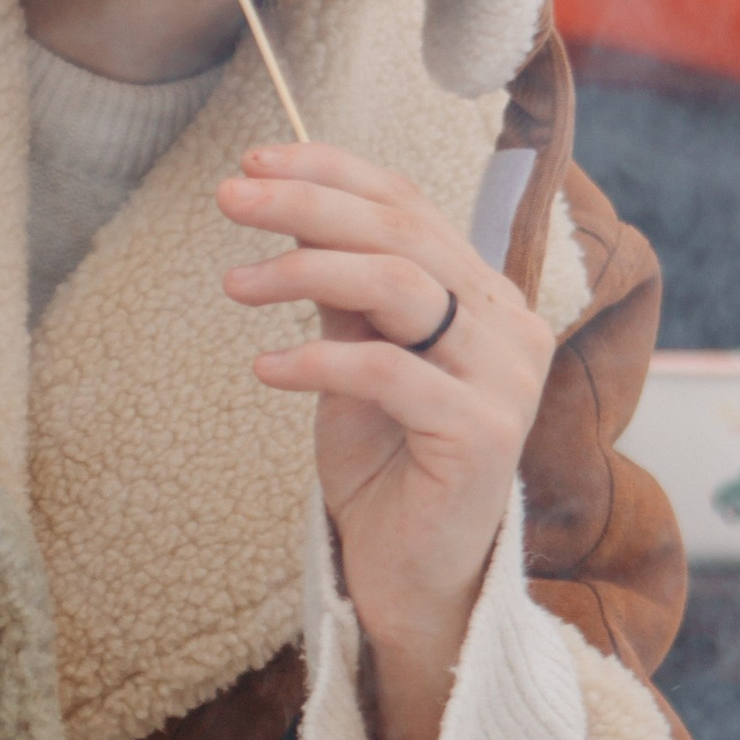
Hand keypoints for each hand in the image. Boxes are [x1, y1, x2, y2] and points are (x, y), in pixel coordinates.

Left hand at [219, 145, 553, 739]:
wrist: (411, 577)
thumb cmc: (385, 467)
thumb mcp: (353, 361)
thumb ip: (343, 292)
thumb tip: (291, 210)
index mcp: (484, 296)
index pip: (410, 206)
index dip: (332, 172)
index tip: (254, 162)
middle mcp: (510, 325)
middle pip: (402, 233)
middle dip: (306, 206)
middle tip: (229, 198)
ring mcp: (506, 379)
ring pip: (401, 287)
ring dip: (304, 271)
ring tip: (235, 284)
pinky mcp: (484, 434)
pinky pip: (388, 372)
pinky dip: (318, 359)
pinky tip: (266, 366)